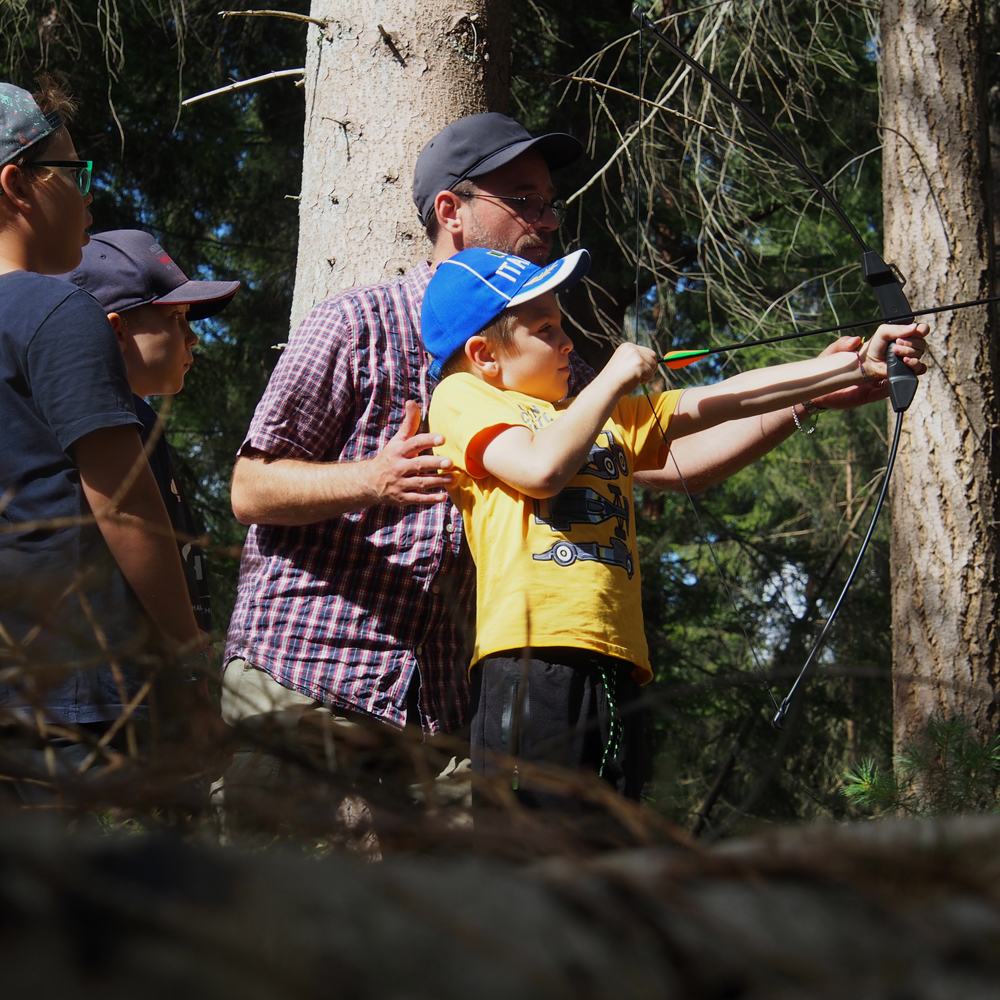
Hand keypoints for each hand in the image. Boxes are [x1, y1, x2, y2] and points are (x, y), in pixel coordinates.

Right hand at [368, 399, 453, 505]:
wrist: (370, 482)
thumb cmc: (390, 457)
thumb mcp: (397, 440)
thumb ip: (409, 423)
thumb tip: (412, 401)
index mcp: (398, 451)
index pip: (414, 443)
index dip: (428, 440)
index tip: (443, 438)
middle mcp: (399, 467)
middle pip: (418, 464)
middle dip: (434, 464)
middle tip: (450, 462)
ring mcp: (400, 483)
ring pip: (420, 483)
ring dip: (438, 481)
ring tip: (454, 478)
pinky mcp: (402, 497)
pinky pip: (417, 498)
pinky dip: (430, 499)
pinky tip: (443, 497)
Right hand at [604, 342, 659, 395]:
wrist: (607, 387)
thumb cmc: (616, 379)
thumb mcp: (625, 363)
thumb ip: (636, 360)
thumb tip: (654, 362)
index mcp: (627, 346)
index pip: (647, 351)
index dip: (648, 362)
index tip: (642, 371)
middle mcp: (632, 348)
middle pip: (653, 355)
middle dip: (651, 367)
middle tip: (643, 376)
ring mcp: (636, 356)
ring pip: (653, 364)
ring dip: (648, 374)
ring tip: (636, 379)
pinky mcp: (639, 364)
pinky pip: (651, 373)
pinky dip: (646, 379)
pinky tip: (635, 381)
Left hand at [809, 328, 927, 409]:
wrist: (819, 389)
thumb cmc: (828, 367)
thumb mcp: (833, 351)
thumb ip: (843, 343)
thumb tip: (856, 340)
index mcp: (878, 349)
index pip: (904, 338)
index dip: (915, 332)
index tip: (914, 329)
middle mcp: (883, 364)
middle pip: (914, 352)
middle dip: (913, 347)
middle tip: (899, 346)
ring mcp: (880, 379)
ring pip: (910, 371)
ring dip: (914, 364)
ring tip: (905, 360)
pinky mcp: (873, 394)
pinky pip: (889, 391)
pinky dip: (896, 385)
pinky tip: (893, 378)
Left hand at [859, 322, 928, 379]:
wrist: (869, 362)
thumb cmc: (876, 345)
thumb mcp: (883, 331)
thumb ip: (898, 328)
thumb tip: (915, 327)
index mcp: (909, 333)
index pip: (923, 329)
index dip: (919, 331)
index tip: (907, 334)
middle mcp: (913, 344)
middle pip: (922, 342)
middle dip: (909, 343)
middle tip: (895, 344)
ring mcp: (912, 356)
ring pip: (920, 354)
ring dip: (907, 352)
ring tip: (894, 352)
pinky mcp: (910, 368)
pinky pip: (921, 367)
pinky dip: (914, 364)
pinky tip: (905, 361)